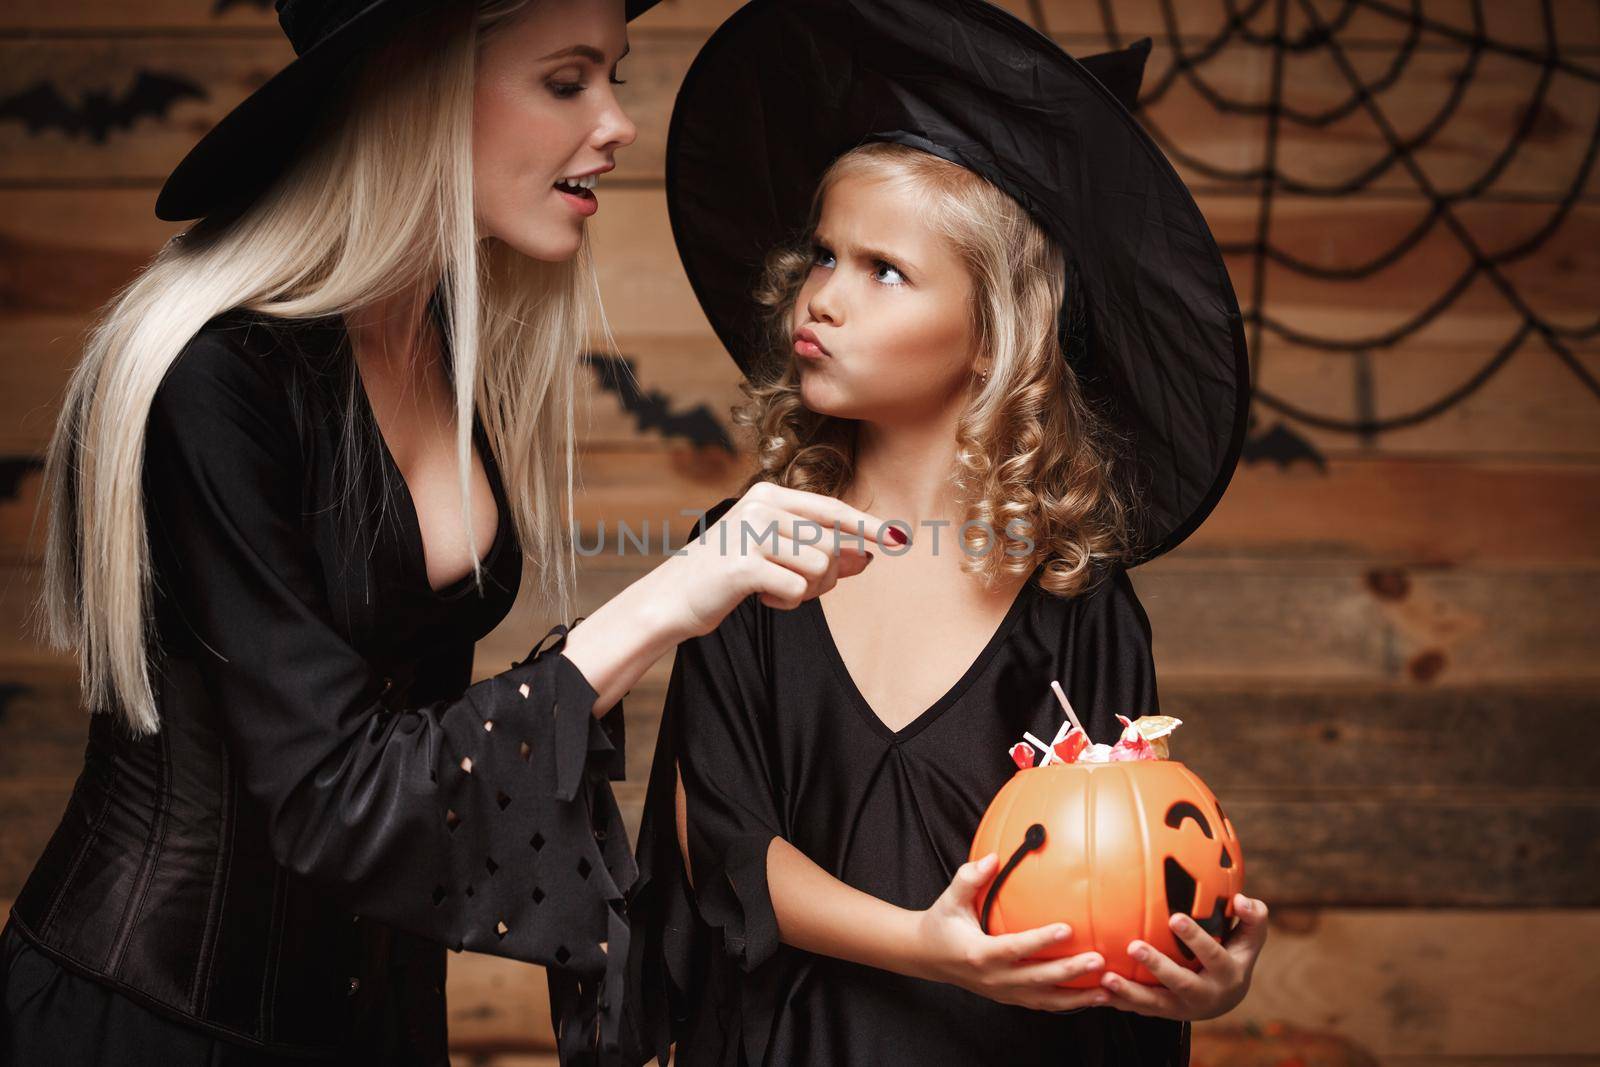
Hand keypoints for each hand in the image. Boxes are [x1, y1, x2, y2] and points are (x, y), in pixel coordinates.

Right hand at [654, 482, 902, 639]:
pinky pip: (796, 589)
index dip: (867, 526)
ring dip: (806, 590)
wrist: (673, 597)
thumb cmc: (727, 574)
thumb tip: (869, 554)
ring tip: (775, 590)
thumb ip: (818, 550)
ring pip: (819, 567)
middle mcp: (761, 507)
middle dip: (827, 575)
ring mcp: (751, 533)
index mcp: (768, 495)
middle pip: (830, 544)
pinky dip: (786, 602)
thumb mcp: (774, 553)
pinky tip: (762, 598)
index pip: (832, 509)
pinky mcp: (744, 565)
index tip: (900, 539)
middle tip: (797, 586)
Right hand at [913, 853, 1109, 1011]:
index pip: (1016, 947)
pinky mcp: (1009, 998)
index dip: (1042, 940)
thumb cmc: (941, 923)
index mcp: (980, 953)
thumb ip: (969, 878)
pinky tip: (1091, 996)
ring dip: (1077, 997)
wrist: (927, 957)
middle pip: (1038, 979)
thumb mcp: (950, 899)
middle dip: (1070, 972)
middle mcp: (994, 978)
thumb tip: (993, 857)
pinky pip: (1042, 1003)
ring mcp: (1003, 992)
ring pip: (1045, 999)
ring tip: (1107, 989)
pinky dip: (1067, 1003)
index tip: (1067, 929)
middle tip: (1098, 959)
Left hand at [1098, 894, 1268, 1020]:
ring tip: (1106, 977)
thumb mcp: (1251, 938)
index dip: (1195, 937)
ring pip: (1155, 1004)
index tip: (1174, 917)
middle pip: (1181, 984)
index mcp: (1227, 973)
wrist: (1225, 998)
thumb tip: (1240, 899)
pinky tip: (1095, 991)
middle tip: (1133, 945)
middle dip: (1158, 966)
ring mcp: (1183, 1008)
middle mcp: (1205, 995)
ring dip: (1130, 993)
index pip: (1213, 954)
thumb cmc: (1234, 954)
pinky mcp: (1163, 1014)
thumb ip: (1253, 916)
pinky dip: (1118, 1002)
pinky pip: (1138, 1010)